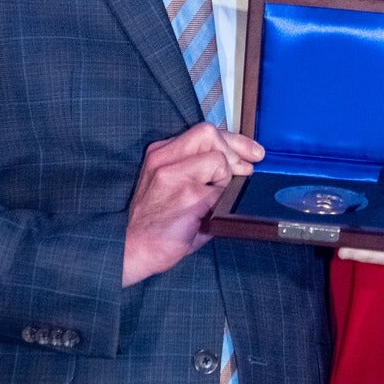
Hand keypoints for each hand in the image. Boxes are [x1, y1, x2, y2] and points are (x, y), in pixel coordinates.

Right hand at [123, 124, 262, 284]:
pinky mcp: (188, 196)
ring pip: (218, 159)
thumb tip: (238, 167)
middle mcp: (165, 159)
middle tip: (246, 170)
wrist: (132, 250)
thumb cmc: (153, 223)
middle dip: (236, 150)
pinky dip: (223, 201)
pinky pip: (221, 190)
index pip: (204, 132)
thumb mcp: (168, 184)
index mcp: (160, 154)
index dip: (233, 141)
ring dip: (226, 179)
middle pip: (209, 134)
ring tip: (214, 199)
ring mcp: (175, 176)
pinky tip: (210, 215)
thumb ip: (196, 169)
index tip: (251, 153)